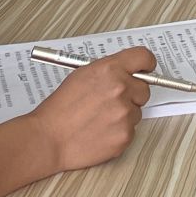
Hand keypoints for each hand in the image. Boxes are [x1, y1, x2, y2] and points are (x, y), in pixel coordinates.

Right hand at [30, 46, 153, 171]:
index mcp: (110, 70)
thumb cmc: (60, 109)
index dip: (146, 64)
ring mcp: (125, 114)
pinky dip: (119, 131)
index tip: (146, 69)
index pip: (144, 58)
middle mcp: (121, 89)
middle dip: (132, 94)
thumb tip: (127, 70)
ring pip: (137, 111)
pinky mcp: (125, 135)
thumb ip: (109, 71)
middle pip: (144, 88)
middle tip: (111, 101)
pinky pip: (131, 130)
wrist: (49, 138)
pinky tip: (100, 130)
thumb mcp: (82, 76)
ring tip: (99, 118)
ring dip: (124, 114)